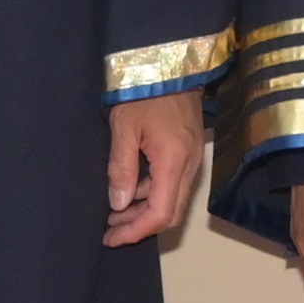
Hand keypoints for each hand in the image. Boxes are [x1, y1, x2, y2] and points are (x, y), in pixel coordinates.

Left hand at [102, 89, 204, 246]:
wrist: (171, 65)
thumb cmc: (145, 92)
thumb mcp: (124, 128)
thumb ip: (121, 168)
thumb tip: (119, 204)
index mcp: (174, 163)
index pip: (160, 214)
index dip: (136, 231)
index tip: (111, 237)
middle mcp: (190, 167)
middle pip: (170, 214)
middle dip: (139, 226)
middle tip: (110, 231)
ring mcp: (193, 160)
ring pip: (172, 201)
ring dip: (144, 212)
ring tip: (114, 213)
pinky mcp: (190, 152)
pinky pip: (174, 185)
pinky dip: (152, 195)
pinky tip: (131, 191)